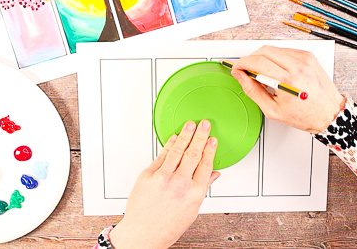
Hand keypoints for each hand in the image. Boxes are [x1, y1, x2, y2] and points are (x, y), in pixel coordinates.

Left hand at [109, 120, 220, 248]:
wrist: (143, 233)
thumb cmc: (166, 226)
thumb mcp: (192, 210)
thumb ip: (202, 188)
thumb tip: (213, 175)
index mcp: (194, 193)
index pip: (206, 164)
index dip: (210, 149)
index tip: (213, 139)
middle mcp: (180, 184)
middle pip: (193, 153)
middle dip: (200, 136)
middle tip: (204, 124)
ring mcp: (163, 178)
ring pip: (177, 151)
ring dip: (185, 135)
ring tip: (190, 125)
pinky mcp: (149, 175)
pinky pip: (162, 156)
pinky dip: (169, 145)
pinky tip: (175, 138)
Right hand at [231, 46, 344, 133]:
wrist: (329, 113)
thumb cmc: (305, 115)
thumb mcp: (273, 110)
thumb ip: (253, 91)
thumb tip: (241, 76)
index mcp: (288, 80)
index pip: (257, 62)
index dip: (243, 63)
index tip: (237, 68)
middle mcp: (298, 66)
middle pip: (264, 51)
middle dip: (251, 58)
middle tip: (247, 70)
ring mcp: (305, 59)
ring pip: (274, 49)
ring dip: (263, 57)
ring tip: (263, 73)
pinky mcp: (308, 56)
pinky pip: (285, 50)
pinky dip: (276, 57)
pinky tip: (277, 70)